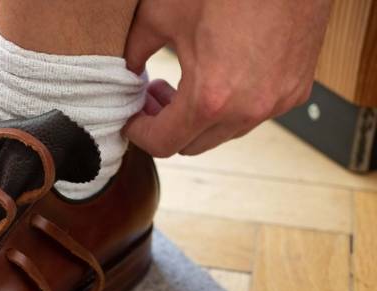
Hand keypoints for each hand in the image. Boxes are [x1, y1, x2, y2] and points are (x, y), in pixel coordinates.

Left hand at [123, 0, 330, 156]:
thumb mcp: (162, 13)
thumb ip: (135, 51)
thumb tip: (126, 71)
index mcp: (210, 99)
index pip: (163, 144)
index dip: (139, 133)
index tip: (132, 118)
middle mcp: (246, 110)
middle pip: (192, 145)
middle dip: (166, 126)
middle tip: (153, 97)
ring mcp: (275, 103)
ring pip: (223, 132)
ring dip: (198, 118)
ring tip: (184, 83)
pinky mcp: (295, 90)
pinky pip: (253, 113)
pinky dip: (230, 105)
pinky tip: (220, 74)